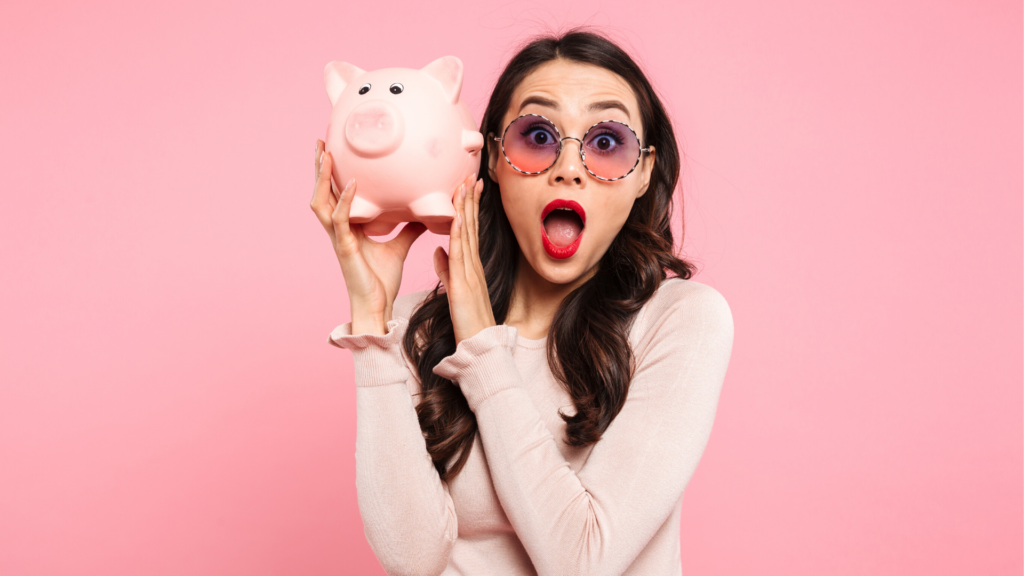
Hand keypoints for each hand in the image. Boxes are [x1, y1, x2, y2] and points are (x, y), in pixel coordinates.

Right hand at [310, 140, 427, 333]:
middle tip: (320, 142)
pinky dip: (344, 200)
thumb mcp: (399, 246)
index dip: (330, 174)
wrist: (378, 306)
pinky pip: (340, 219)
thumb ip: (407, 228)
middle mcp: (338, 231)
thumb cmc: (382, 281)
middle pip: (321, 193)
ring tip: (325, 154)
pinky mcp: (344, 248)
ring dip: (322, 178)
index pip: (334, 195)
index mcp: (347, 228)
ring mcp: (338, 238)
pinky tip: (352, 184)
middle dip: (319, 168)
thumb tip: (424, 213)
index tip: (333, 150)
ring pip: (321, 202)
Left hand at [433, 173, 496, 345]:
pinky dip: (458, 232)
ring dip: (466, 207)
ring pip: (466, 233)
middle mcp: (472, 264)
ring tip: (465, 185)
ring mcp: (470, 271)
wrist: (479, 341)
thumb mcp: (453, 289)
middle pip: (470, 225)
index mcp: (469, 265)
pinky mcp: (463, 282)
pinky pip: (460, 253)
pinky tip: (456, 216)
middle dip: (470, 198)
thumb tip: (438, 251)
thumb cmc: (468, 319)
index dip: (467, 206)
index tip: (467, 185)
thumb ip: (446, 268)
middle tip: (471, 174)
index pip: (467, 229)